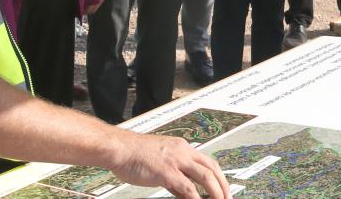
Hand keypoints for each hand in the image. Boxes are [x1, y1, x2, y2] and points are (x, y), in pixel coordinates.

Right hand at [111, 132, 230, 198]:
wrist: (117, 149)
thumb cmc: (132, 155)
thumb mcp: (159, 163)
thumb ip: (174, 177)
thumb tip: (186, 194)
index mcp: (181, 147)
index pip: (207, 162)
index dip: (218, 177)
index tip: (223, 190)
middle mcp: (182, 151)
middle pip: (212, 168)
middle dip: (223, 186)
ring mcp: (175, 160)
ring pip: (206, 177)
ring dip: (217, 193)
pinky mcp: (167, 171)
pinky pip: (188, 188)